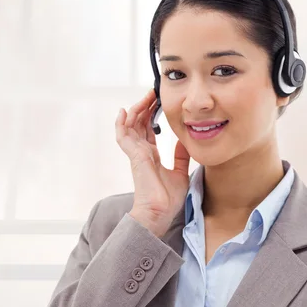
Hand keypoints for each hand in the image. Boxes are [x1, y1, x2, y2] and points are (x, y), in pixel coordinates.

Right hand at [115, 89, 190, 236]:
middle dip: (145, 107)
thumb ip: (181, 156)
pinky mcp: (134, 156)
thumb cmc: (168, 199)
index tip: (158, 102)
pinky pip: (123, 137)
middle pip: (139, 124)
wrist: (160, 213)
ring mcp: (136, 154)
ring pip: (131, 126)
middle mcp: (142, 152)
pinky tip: (124, 111)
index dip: (152, 115)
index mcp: (151, 156)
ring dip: (136, 110)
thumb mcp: (180, 172)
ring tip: (145, 97)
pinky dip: (121, 124)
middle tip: (153, 93)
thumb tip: (185, 140)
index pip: (149, 130)